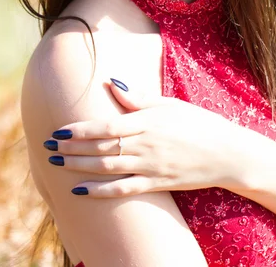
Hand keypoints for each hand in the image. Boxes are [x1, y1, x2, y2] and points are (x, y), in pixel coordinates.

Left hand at [43, 79, 253, 197]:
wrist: (227, 154)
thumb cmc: (199, 123)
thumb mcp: (170, 104)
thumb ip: (138, 98)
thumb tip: (111, 83)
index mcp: (148, 122)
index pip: (106, 127)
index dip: (80, 129)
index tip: (59, 128)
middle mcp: (146, 146)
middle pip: (101, 148)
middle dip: (71, 148)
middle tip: (48, 146)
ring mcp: (150, 167)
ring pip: (107, 169)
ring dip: (78, 167)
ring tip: (57, 163)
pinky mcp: (156, 184)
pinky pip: (123, 190)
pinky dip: (100, 191)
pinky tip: (80, 190)